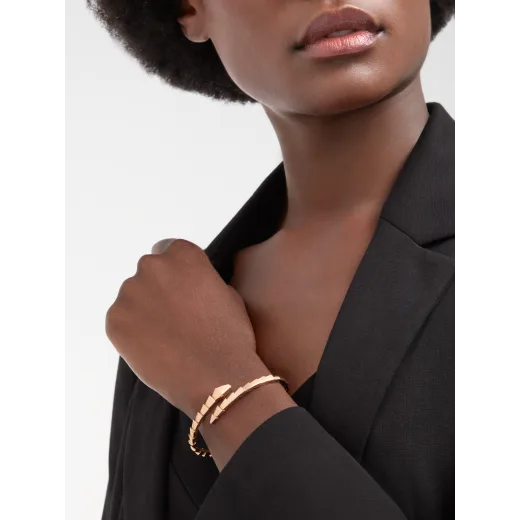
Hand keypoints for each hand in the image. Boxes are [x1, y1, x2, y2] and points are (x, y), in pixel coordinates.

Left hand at [106, 239, 266, 417]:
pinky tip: (153, 347)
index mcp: (183, 255)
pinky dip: (132, 330)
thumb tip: (188, 284)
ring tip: (166, 336)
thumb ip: (202, 280)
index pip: (168, 249)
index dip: (176, 270)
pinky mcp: (114, 320)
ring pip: (134, 296)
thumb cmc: (230, 336)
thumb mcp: (227, 294)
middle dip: (159, 288)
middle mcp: (152, 266)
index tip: (181, 288)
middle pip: (149, 271)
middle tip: (174, 316)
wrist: (216, 378)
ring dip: (145, 308)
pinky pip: (121, 319)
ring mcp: (129, 293)